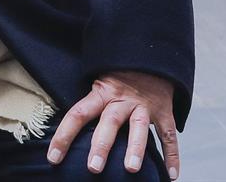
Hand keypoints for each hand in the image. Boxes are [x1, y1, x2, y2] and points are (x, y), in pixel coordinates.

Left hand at [45, 68, 179, 177]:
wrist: (150, 56)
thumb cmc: (118, 77)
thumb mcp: (100, 84)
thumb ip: (90, 107)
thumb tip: (67, 135)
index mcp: (102, 93)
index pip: (78, 114)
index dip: (64, 136)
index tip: (53, 158)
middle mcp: (122, 100)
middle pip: (110, 122)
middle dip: (102, 145)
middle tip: (93, 167)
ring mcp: (145, 106)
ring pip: (139, 128)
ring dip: (135, 148)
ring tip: (130, 169)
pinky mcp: (165, 112)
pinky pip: (169, 135)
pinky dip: (172, 156)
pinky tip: (171, 176)